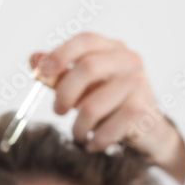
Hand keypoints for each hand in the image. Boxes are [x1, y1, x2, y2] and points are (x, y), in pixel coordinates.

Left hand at [30, 32, 184, 183]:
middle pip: (87, 68)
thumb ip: (61, 72)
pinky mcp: (141, 110)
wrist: (150, 131)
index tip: (42, 71)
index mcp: (114, 49)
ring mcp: (139, 85)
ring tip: (79, 134)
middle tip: (58, 110)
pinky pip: (106, 128)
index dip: (61, 53)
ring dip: (79, 126)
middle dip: (64, 93)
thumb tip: (34, 59)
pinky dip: (95, 140)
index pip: (85, 40)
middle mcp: (130, 61)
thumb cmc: (113, 104)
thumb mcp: (85, 85)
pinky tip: (94, 143)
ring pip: (92, 105)